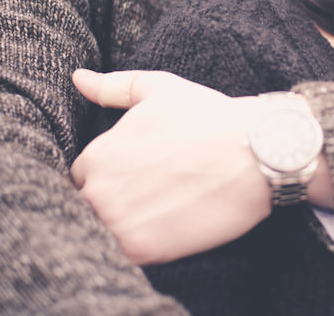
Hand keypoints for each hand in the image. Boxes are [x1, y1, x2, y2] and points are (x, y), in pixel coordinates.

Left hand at [70, 69, 271, 264]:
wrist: (255, 151)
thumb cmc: (210, 117)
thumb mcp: (160, 90)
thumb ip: (114, 87)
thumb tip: (78, 77)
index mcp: (96, 155)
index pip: (84, 178)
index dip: (114, 178)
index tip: (144, 176)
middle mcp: (97, 189)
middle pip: (92, 209)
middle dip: (120, 203)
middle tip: (159, 196)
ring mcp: (116, 221)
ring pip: (107, 235)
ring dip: (131, 226)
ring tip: (167, 213)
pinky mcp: (140, 248)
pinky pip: (127, 256)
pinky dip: (148, 246)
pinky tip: (175, 228)